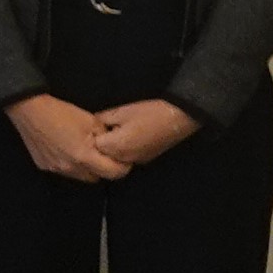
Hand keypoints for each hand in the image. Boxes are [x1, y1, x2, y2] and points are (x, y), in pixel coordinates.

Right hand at [6, 92, 117, 180]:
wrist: (29, 109)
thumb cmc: (60, 112)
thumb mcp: (90, 120)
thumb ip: (105, 136)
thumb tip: (113, 145)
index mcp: (84, 156)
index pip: (113, 173)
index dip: (122, 167)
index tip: (123, 160)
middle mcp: (70, 167)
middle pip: (97, 178)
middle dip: (103, 169)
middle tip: (102, 154)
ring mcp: (56, 169)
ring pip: (80, 176)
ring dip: (85, 168)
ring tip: (82, 150)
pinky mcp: (45, 167)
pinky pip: (64, 171)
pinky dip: (69, 164)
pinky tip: (65, 149)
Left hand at [85, 98, 200, 176]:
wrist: (179, 118)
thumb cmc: (150, 112)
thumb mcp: (122, 111)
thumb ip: (103, 119)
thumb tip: (93, 123)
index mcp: (117, 146)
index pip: (94, 146)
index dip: (94, 135)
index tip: (97, 126)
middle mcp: (125, 159)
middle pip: (104, 155)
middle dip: (102, 143)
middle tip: (108, 128)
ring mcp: (136, 161)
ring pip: (115, 158)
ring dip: (113, 147)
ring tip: (120, 131)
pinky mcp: (145, 159)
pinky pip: (127, 157)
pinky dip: (124, 149)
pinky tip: (130, 136)